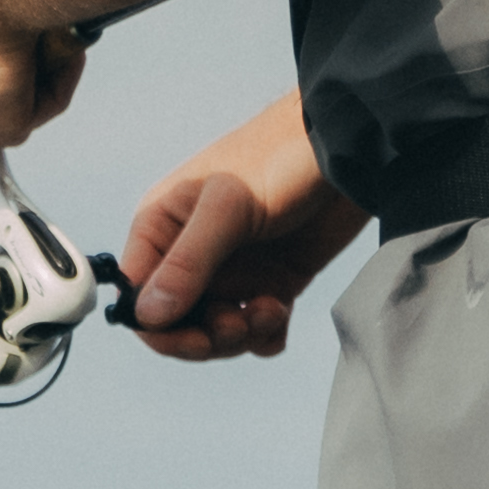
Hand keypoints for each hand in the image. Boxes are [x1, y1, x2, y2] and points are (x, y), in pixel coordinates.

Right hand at [119, 92, 359, 362]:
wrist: (349, 148)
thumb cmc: (280, 158)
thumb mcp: (228, 207)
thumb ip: (188, 262)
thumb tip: (146, 315)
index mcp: (163, 228)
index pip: (139, 297)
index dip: (161, 329)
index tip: (197, 339)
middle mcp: (192, 253)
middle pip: (177, 323)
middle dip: (207, 336)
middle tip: (239, 324)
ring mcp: (234, 269)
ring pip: (217, 331)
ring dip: (241, 336)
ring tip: (271, 311)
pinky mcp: (273, 280)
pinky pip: (256, 329)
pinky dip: (266, 335)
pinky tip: (281, 317)